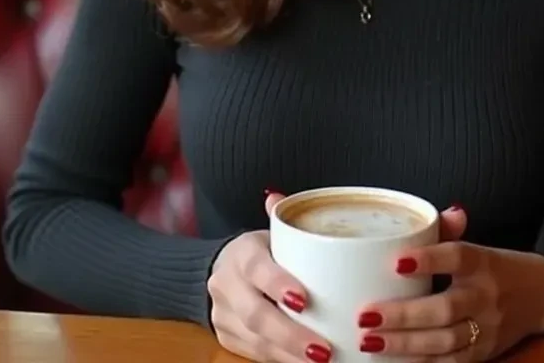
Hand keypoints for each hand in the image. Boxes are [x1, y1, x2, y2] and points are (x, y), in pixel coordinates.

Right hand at [208, 192, 331, 362]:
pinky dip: (282, 362)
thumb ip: (280, 219)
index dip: (277, 284)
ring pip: (255, 340)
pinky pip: (254, 354)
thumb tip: (280, 197)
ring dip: (289, 355)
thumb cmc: (259, 251)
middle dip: (290, 334)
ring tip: (323, 361)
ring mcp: (224, 314)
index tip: (305, 300)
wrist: (220, 271)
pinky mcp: (227, 337)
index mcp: (240, 253)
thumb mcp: (268, 232)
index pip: (256, 267)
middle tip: (324, 349)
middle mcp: (226, 285)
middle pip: (255, 313)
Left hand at [356, 208, 543, 360]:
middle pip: (445, 308)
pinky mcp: (483, 353)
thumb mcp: (478, 245)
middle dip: (403, 315)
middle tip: (366, 316)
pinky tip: (393, 360)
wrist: (541, 297)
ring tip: (370, 340)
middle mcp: (485, 296)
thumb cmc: (496, 267)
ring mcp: (485, 329)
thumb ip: (451, 231)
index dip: (428, 259)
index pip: (457, 257)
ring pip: (444, 341)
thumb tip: (447, 211)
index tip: (396, 262)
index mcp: (481, 262)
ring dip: (405, 343)